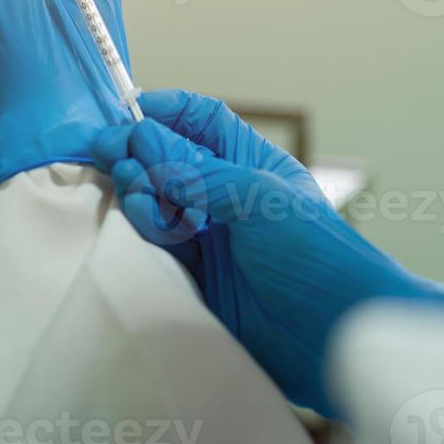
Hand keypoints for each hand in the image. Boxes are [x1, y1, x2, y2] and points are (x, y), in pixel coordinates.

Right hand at [93, 90, 443, 417]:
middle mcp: (227, 196)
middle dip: (139, 150)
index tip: (130, 107)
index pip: (204, 122)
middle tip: (110, 151)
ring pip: (156, 201)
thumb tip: (142, 139)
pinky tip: (139, 221)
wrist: (333, 336)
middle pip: (170, 160)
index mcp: (252, 164)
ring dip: (139, 190)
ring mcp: (211, 238)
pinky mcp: (196, 278)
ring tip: (137, 196)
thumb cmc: (313, 253)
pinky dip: (143, 229)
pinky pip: (156, 245)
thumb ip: (197, 171)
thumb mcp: (256, 198)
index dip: (168, 110)